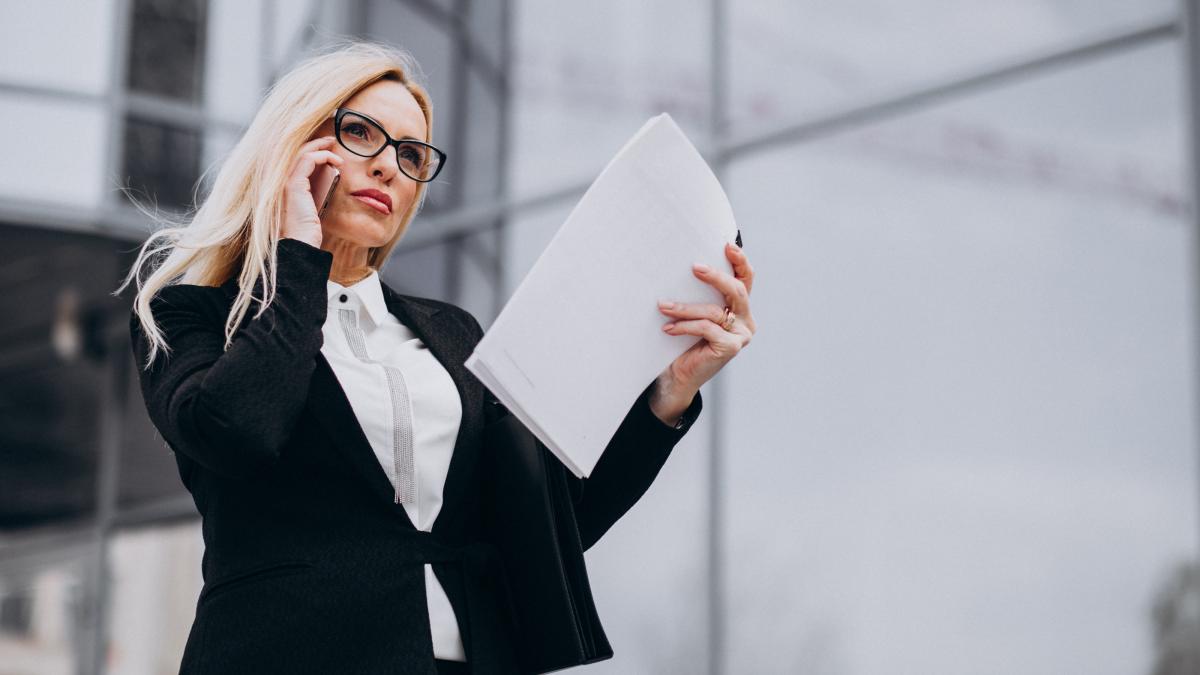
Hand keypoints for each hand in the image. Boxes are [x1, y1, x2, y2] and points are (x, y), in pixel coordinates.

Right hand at [280, 136, 344, 247]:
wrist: (300, 245)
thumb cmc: (305, 232)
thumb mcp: (310, 208)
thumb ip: (313, 193)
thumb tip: (327, 178)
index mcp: (281, 187)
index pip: (292, 161)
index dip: (308, 151)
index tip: (324, 149)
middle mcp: (277, 182)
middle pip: (293, 152)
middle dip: (312, 143)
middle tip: (329, 140)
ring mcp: (282, 182)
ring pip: (300, 152)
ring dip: (319, 146)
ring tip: (333, 144)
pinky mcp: (292, 184)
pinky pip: (307, 159)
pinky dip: (323, 156)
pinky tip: (336, 161)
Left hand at [650, 241, 756, 422]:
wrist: (678, 377)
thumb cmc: (683, 341)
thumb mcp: (693, 313)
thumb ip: (699, 295)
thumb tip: (684, 264)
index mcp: (741, 309)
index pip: (746, 279)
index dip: (740, 261)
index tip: (726, 245)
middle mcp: (746, 321)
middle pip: (736, 290)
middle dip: (715, 277)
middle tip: (694, 267)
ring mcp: (741, 336)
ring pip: (715, 311)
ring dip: (685, 307)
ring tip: (663, 305)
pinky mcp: (730, 348)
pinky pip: (706, 328)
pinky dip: (685, 325)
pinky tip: (668, 328)